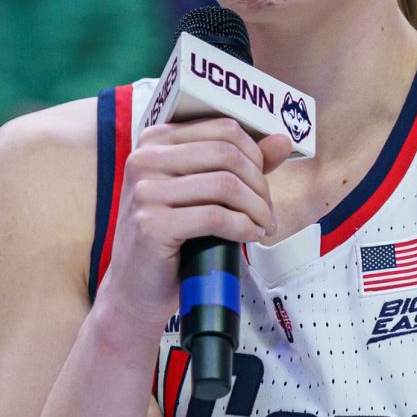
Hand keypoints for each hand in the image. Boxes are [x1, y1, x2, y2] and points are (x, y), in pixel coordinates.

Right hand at [96, 119, 292, 343]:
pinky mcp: (151, 225)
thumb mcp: (200, 192)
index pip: (223, 129)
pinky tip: (250, 236)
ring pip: (225, 184)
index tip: (262, 184)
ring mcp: (144, 191)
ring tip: (262, 225)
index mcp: (154, 141)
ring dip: (256, 208)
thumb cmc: (170, 239)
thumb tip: (282, 141)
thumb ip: (239, 163)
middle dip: (259, 185)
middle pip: (227, 154)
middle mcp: (143, 159)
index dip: (256, 155)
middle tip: (267, 210)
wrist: (135, 288)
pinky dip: (243, 227)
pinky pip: (215, 217)